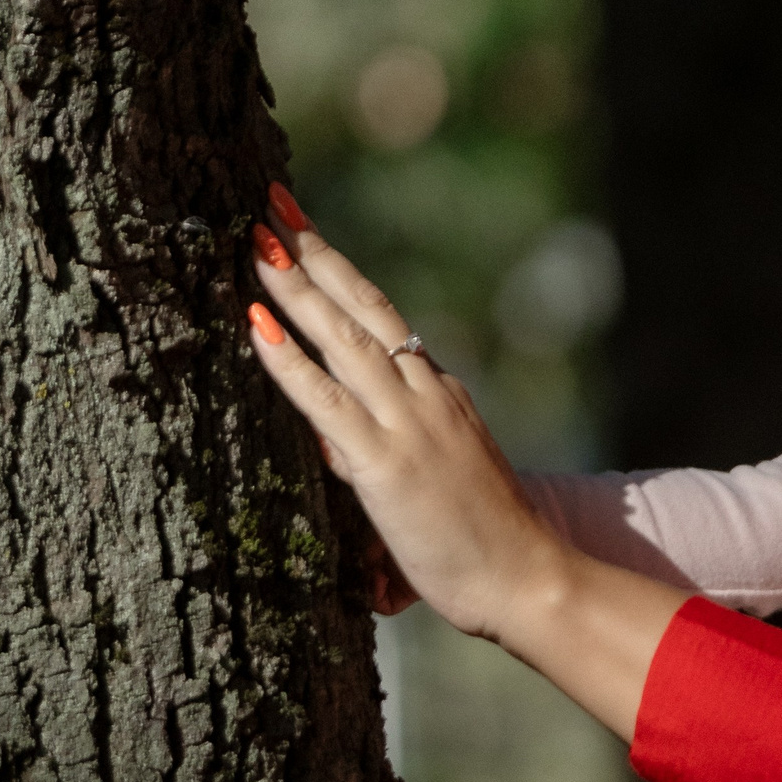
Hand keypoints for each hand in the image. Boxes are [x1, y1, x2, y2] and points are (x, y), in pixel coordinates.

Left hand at [245, 188, 557, 640]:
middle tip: (270, 204)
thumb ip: (381, 458)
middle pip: (364, 307)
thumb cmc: (484, 545)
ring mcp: (407, 425)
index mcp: (440, 394)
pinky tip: (257, 325)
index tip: (303, 232)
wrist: (527, 576)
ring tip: (254, 244)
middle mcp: (426, 395)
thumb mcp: (433, 484)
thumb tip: (335, 449)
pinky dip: (288, 360)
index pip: (384, 319)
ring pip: (343, 339)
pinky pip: (326, 401)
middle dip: (314, 253)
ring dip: (295, 288)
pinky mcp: (385, 464)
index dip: (341, 273)